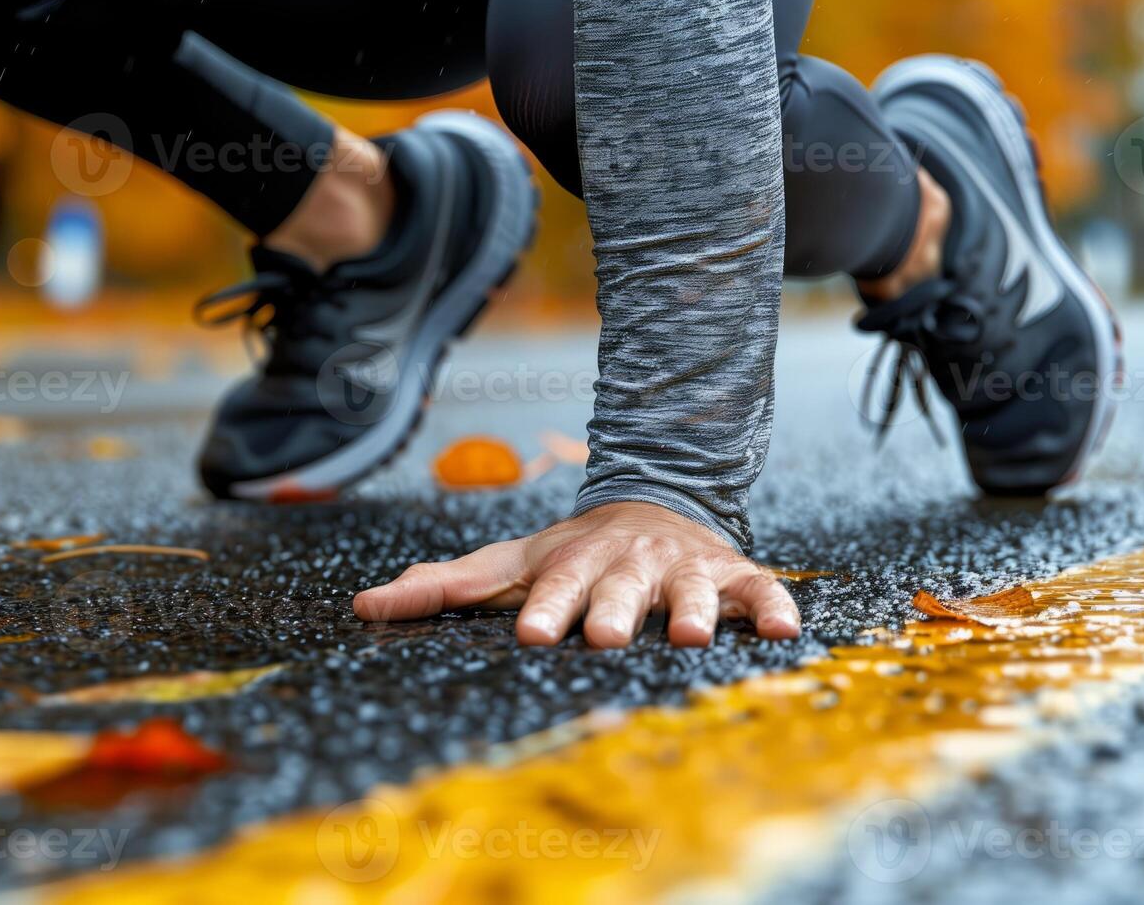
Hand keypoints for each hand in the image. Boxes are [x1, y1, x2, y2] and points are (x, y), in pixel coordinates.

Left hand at [353, 501, 799, 647]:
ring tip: (693, 638)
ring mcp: (682, 572)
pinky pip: (759, 591)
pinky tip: (783, 631)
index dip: (543, 611)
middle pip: (620, 592)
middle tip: (606, 637)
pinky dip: (773, 607)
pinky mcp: (732, 577)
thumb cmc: (569, 555)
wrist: (652, 504)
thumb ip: (439, 587)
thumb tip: (361, 606)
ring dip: (693, 613)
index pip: (553, 591)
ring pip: (690, 593)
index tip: (529, 636)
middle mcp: (626, 567)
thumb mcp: (506, 565)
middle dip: (613, 613)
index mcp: (570, 566)